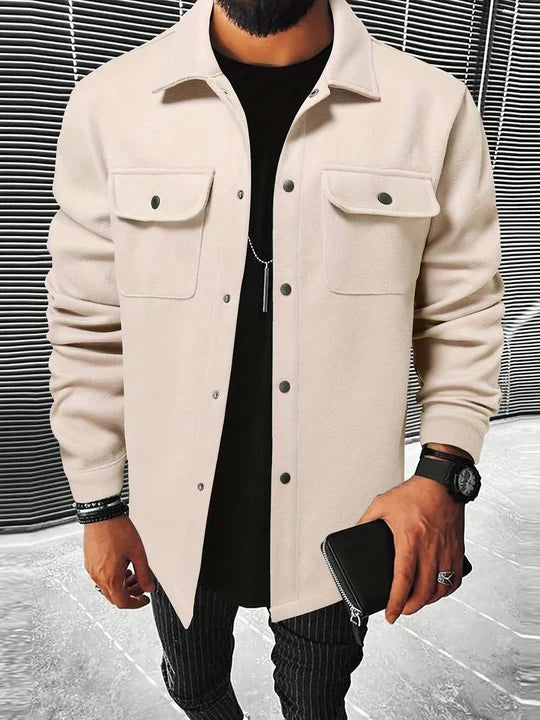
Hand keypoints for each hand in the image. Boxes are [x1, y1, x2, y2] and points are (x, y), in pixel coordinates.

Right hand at [83, 514, 155, 608]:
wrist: (101, 515)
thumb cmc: (117, 530)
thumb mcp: (138, 553)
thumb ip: (144, 573)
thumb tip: (149, 587)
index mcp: (110, 577)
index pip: (123, 602)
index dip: (136, 604)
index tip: (144, 599)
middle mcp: (98, 576)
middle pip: (114, 597)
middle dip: (130, 594)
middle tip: (141, 584)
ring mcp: (92, 569)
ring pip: (107, 587)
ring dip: (122, 585)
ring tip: (133, 572)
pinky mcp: (89, 562)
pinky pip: (101, 577)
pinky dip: (113, 576)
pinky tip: (122, 564)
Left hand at [357, 474, 464, 623]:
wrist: (442, 482)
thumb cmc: (414, 492)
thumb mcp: (382, 504)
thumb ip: (366, 520)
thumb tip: (354, 533)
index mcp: (409, 540)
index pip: (403, 580)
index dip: (396, 602)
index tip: (390, 615)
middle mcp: (430, 549)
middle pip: (423, 592)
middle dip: (410, 607)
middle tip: (401, 611)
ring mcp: (446, 551)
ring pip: (441, 589)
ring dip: (428, 602)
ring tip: (416, 602)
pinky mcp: (457, 549)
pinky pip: (455, 578)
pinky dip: (446, 590)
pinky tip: (438, 590)